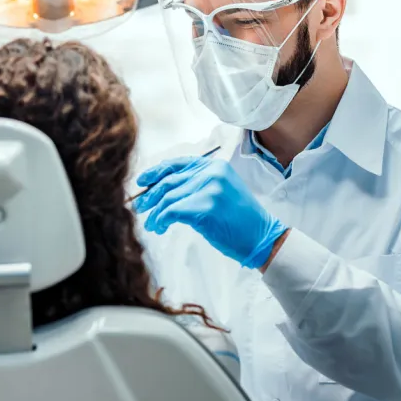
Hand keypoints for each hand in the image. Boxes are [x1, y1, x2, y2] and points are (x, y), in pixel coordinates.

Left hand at [133, 156, 288, 268]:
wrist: (261, 236)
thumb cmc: (240, 219)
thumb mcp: (222, 191)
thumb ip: (198, 184)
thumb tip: (164, 189)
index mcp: (215, 165)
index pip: (178, 164)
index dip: (156, 172)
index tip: (141, 181)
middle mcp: (212, 172)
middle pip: (169, 181)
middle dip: (151, 195)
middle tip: (140, 208)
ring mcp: (210, 188)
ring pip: (168, 197)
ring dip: (156, 213)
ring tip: (152, 225)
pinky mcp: (206, 207)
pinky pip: (172, 211)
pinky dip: (161, 220)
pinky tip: (160, 228)